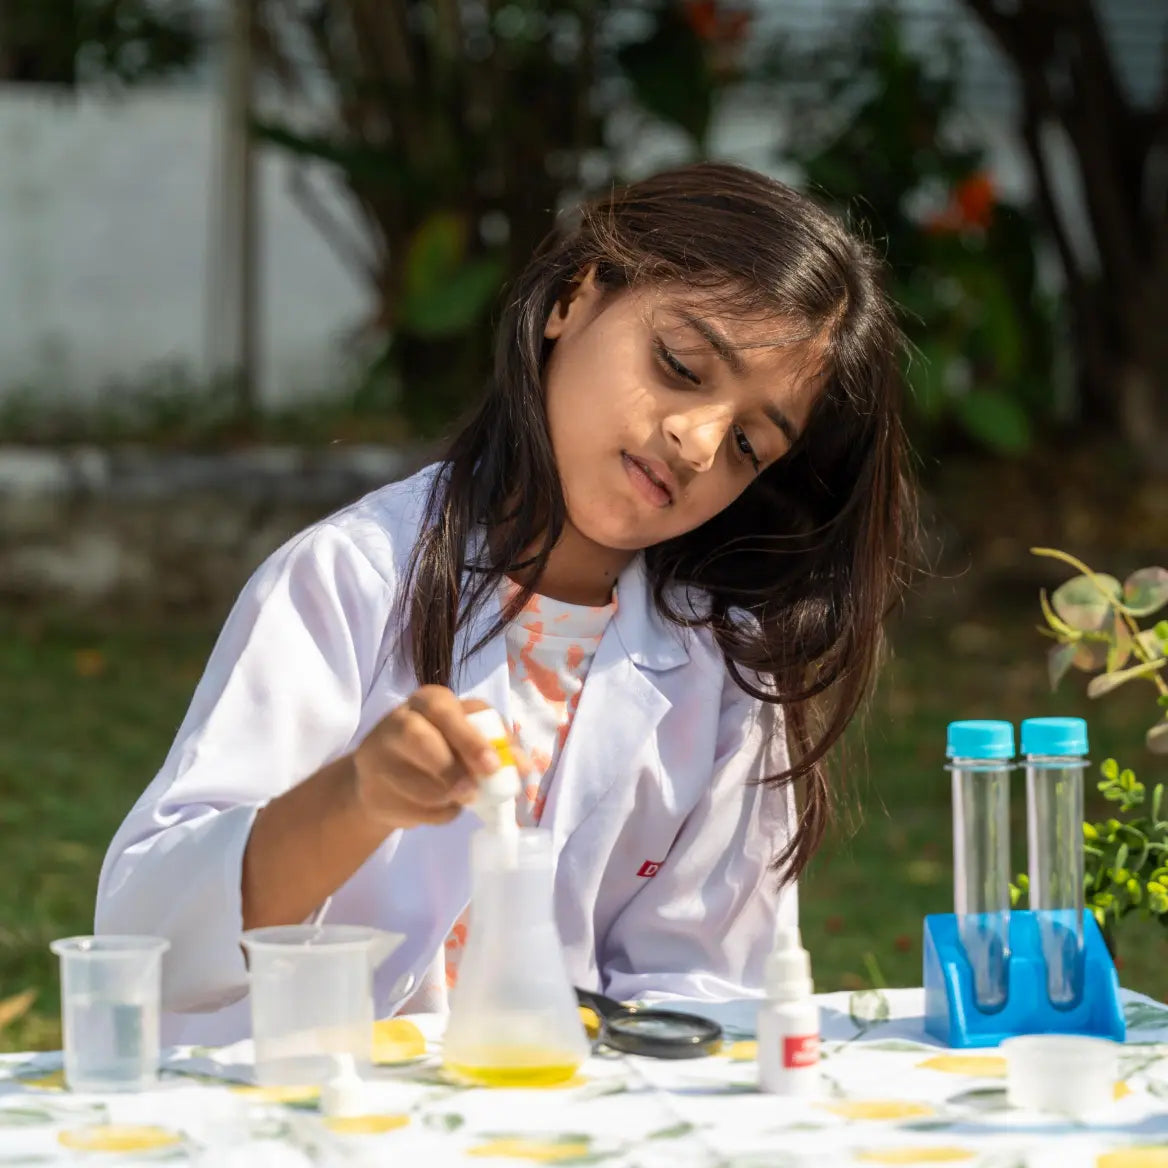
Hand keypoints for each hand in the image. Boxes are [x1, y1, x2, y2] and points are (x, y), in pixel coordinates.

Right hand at [350, 688, 522, 829]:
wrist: (388, 778)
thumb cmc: (440, 749)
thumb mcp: (467, 738)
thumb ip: (496, 746)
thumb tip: (523, 765)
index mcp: (429, 701)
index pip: (445, 709)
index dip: (470, 738)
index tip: (493, 766)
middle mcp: (399, 720)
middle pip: (418, 738)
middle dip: (451, 767)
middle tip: (473, 790)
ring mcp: (378, 754)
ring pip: (413, 780)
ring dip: (444, 796)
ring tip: (461, 799)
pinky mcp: (369, 788)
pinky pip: (408, 807)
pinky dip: (432, 814)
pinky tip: (436, 807)